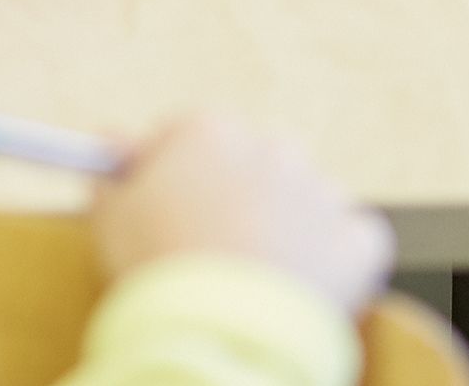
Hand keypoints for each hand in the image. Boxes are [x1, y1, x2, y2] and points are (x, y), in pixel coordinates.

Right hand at [93, 114, 391, 312]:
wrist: (221, 335)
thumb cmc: (156, 274)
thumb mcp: (110, 219)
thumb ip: (114, 174)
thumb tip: (113, 141)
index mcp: (209, 134)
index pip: (190, 139)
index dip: (177, 178)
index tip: (167, 215)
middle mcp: (271, 148)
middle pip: (253, 166)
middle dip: (238, 204)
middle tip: (213, 259)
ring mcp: (320, 192)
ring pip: (303, 203)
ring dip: (286, 232)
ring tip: (254, 288)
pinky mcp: (358, 239)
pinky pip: (349, 242)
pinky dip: (332, 265)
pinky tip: (301, 295)